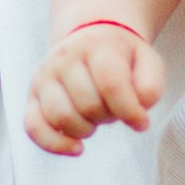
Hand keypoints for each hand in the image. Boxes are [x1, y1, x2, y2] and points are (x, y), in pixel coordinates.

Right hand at [26, 23, 163, 154]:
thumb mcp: (147, 61)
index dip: (129, 111)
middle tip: (114, 110)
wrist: (90, 36)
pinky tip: (77, 148)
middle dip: (108, 117)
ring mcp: (45, 76)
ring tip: (96, 120)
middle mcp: (65, 58)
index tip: (142, 123)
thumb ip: (151, 86)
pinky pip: (33, 127)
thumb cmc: (121, 56)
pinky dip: (54, 144)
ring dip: (86, 130)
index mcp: (97, 46)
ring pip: (61, 117)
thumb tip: (138, 113)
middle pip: (88, 105)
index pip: (110, 84)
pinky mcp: (32, 96)